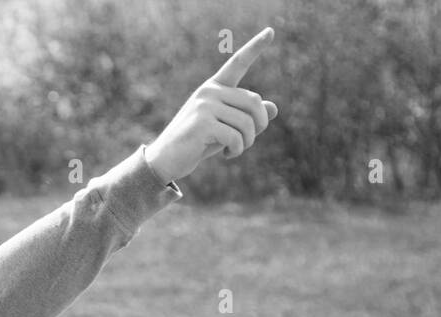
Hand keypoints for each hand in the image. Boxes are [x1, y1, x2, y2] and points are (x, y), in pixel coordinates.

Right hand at [144, 27, 277, 184]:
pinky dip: (237, 150)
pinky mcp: (202, 123)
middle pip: (254, 101)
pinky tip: (227, 155)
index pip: (238, 63)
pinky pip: (235, 137)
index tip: (270, 32)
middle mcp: (209, 91)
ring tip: (236, 150)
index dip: (255, 47)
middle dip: (259, 125)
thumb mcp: (226, 127)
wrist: (166, 160)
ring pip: (247, 123)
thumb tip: (274, 108)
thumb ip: (248, 117)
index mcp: (215, 87)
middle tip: (248, 141)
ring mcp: (204, 105)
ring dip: (247, 142)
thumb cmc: (198, 142)